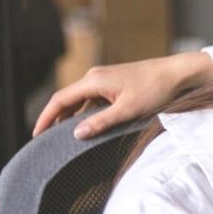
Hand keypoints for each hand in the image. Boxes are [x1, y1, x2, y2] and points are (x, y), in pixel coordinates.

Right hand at [32, 52, 212, 138]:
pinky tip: (88, 126)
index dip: (46, 117)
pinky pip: (92, 100)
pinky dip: (85, 113)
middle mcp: (94, 77)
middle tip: (46, 139)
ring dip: (70, 116)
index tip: (36, 134)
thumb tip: (77, 134)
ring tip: (63, 136)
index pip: (60, 99)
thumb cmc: (155, 90)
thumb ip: (101, 122)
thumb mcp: (128, 110)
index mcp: (93, 81)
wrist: (176, 74)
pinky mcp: (114, 84)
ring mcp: (104, 80)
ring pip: (80, 100)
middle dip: (54, 118)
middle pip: (67, 99)